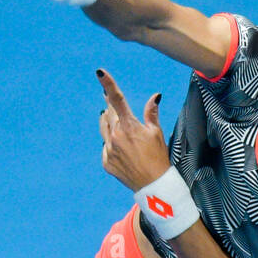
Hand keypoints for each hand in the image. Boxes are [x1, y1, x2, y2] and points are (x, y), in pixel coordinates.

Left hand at [96, 69, 169, 190]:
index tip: (99, 72)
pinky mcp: (106, 162)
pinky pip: (105, 147)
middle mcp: (115, 136)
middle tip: (116, 107)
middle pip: (109, 114)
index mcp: (129, 125)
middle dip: (112, 108)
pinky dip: (112, 145)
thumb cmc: (158, 157)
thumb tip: (155, 96)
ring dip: (109, 124)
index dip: (108, 84)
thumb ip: (151, 113)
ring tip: (120, 128)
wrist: (153, 185)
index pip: (116, 99)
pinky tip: (123, 151)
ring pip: (104, 128)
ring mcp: (109, 150)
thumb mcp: (156, 133)